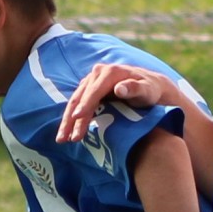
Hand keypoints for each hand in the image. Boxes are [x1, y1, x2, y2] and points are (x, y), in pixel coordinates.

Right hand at [57, 63, 176, 143]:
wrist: (149, 86)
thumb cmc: (150, 90)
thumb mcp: (147, 90)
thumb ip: (135, 88)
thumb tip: (119, 88)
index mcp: (111, 72)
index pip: (94, 90)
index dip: (85, 104)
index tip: (77, 117)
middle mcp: (98, 73)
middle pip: (80, 97)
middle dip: (71, 118)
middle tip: (64, 138)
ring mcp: (92, 80)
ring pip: (75, 101)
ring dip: (67, 121)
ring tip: (62, 139)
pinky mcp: (89, 89)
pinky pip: (77, 103)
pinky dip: (71, 118)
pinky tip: (68, 132)